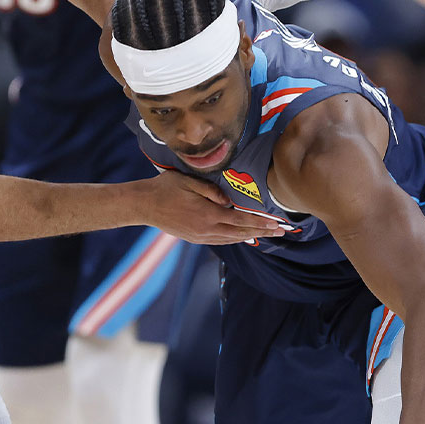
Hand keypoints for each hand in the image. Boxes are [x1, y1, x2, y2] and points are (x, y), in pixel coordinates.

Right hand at [133, 171, 284, 244]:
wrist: (143, 205)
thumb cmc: (165, 188)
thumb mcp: (189, 182)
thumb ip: (211, 191)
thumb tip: (228, 201)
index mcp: (207, 215)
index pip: (241, 220)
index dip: (261, 222)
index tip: (277, 223)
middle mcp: (206, 230)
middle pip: (240, 233)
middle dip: (262, 232)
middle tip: (281, 231)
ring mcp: (200, 237)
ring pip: (231, 239)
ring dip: (250, 236)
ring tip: (266, 234)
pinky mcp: (194, 238)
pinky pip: (220, 241)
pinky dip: (235, 239)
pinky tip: (242, 236)